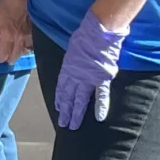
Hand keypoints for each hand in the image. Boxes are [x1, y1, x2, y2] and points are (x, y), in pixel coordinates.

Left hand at [0, 0, 32, 64]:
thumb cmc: (6, 5)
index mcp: (8, 36)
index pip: (4, 53)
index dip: (1, 58)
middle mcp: (19, 39)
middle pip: (16, 54)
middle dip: (12, 59)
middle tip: (9, 61)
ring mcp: (28, 36)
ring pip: (25, 50)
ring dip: (20, 54)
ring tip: (17, 56)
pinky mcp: (34, 30)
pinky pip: (31, 44)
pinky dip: (28, 47)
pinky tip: (26, 47)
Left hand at [55, 10, 128, 129]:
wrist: (98, 33)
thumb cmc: (86, 36)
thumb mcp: (73, 48)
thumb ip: (74, 59)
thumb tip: (76, 62)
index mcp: (67, 68)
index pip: (61, 87)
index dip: (59, 98)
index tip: (58, 108)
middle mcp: (75, 76)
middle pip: (68, 96)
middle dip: (65, 111)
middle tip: (62, 124)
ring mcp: (87, 79)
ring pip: (80, 100)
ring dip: (76, 114)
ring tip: (72, 125)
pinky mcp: (101, 79)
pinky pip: (101, 96)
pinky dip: (101, 107)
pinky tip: (100, 117)